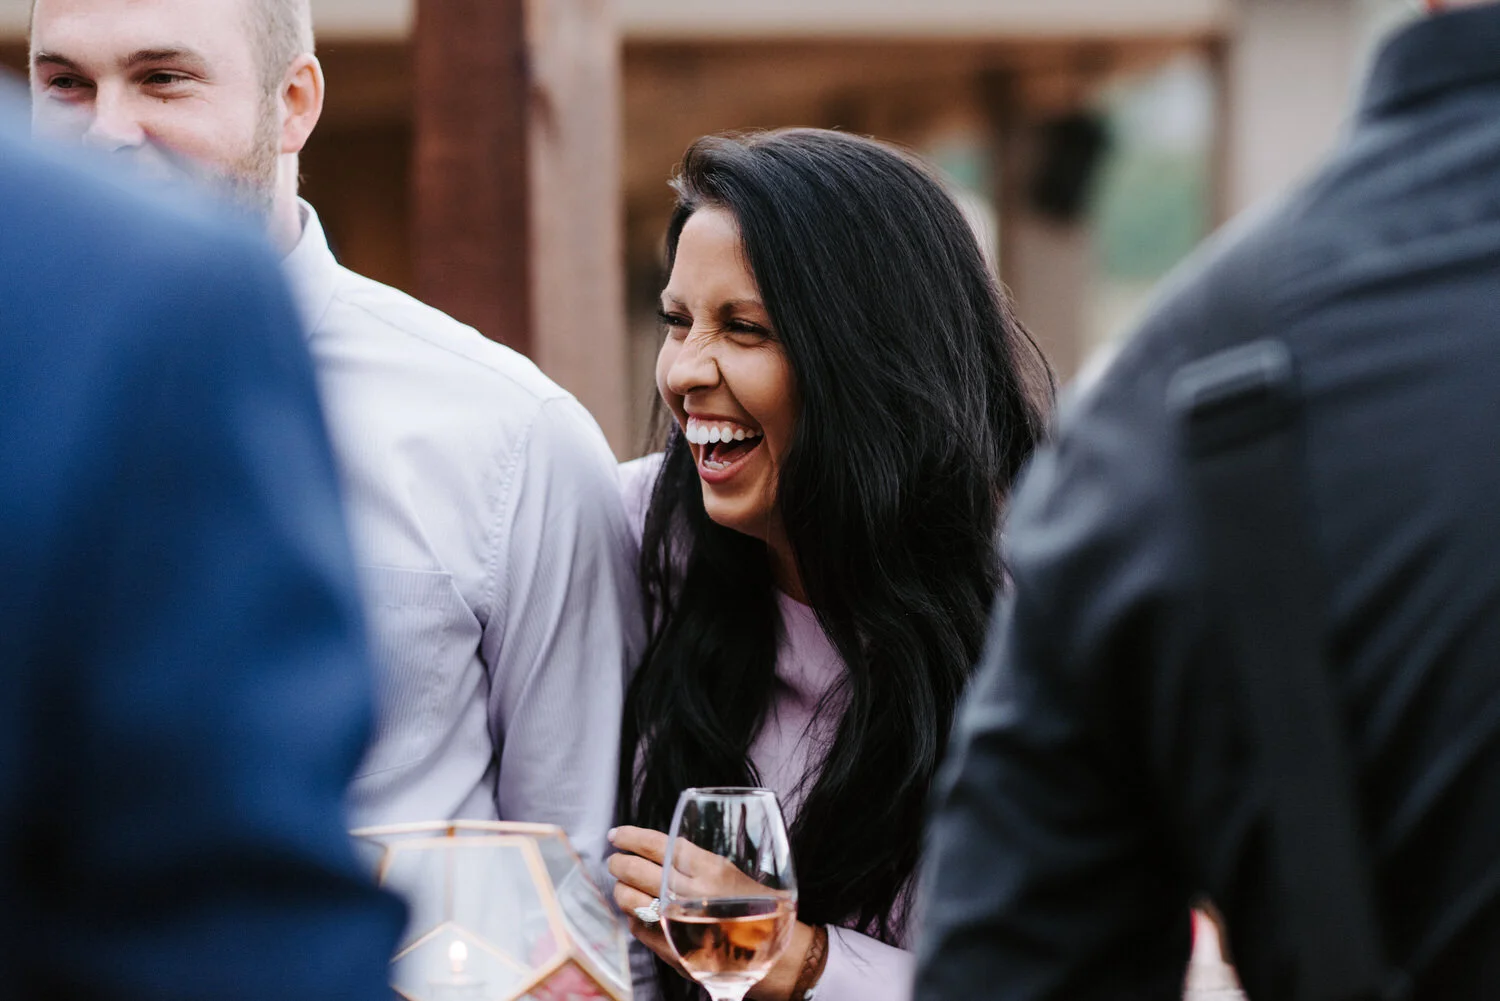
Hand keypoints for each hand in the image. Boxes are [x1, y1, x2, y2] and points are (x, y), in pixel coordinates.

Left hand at [607, 826, 814, 1000]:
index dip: (631, 837)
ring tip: (622, 886)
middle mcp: (693, 895)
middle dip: (619, 863)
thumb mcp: (733, 874)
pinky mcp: (673, 950)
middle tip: (615, 861)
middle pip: (638, 871)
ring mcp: (680, 924)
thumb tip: (659, 852)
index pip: (659, 845)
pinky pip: (638, 928)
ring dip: (621, 890)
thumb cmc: (759, 910)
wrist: (780, 957)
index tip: (616, 835)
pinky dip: (632, 917)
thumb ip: (699, 862)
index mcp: (711, 869)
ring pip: (632, 900)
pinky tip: (636, 913)